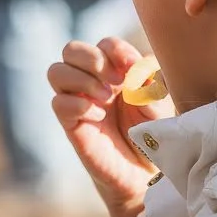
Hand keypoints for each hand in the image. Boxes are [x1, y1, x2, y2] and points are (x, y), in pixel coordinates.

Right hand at [49, 36, 172, 216]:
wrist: (145, 172)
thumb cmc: (153, 134)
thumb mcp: (160, 105)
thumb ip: (150, 83)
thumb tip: (133, 70)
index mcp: (116, 71)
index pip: (105, 44)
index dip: (116, 50)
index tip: (132, 67)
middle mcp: (92, 82)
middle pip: (71, 49)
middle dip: (92, 59)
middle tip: (115, 82)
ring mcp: (78, 102)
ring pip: (56, 71)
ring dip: (82, 79)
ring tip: (105, 99)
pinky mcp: (71, 124)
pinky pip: (58, 103)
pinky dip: (78, 104)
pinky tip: (99, 117)